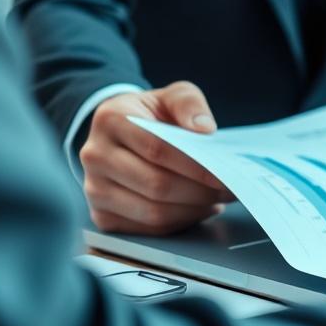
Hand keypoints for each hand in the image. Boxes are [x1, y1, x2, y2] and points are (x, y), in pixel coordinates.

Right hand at [80, 81, 234, 234]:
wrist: (122, 133)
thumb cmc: (152, 114)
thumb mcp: (172, 96)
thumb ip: (189, 103)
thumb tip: (204, 129)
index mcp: (110, 119)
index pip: (157, 148)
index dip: (195, 165)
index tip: (225, 173)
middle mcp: (95, 155)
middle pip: (156, 185)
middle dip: (200, 192)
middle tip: (230, 190)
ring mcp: (94, 189)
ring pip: (153, 212)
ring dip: (193, 210)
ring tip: (217, 199)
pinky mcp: (102, 217)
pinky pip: (148, 229)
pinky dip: (180, 222)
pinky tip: (198, 208)